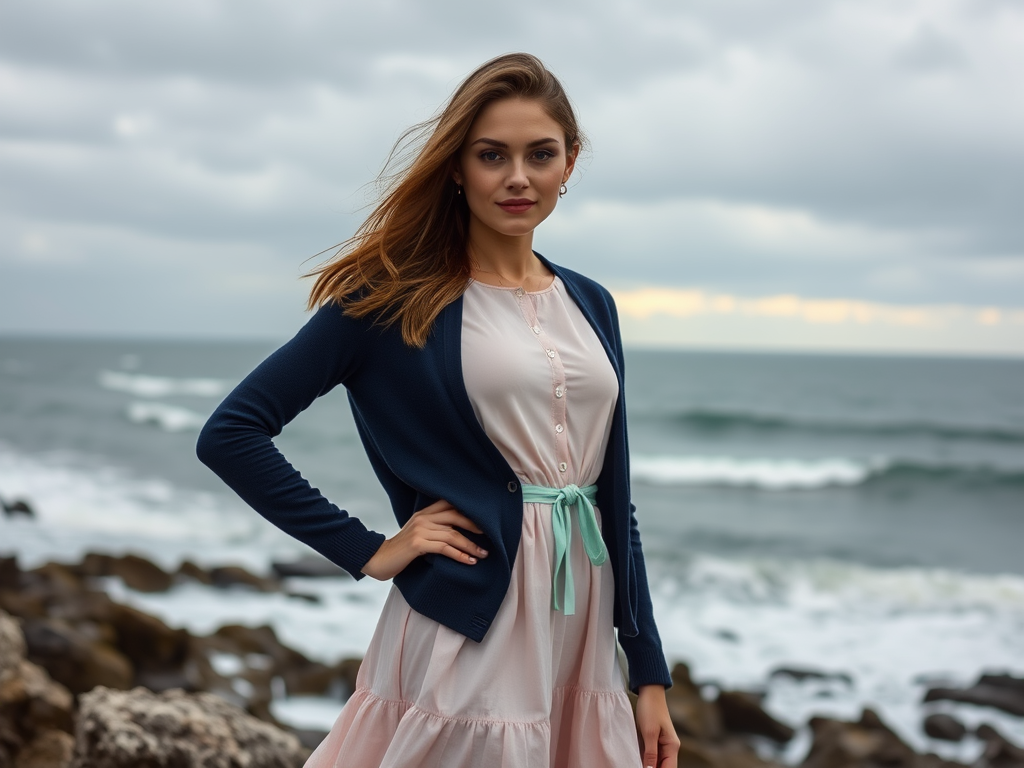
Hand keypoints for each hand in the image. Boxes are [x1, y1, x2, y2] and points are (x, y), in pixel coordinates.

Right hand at [360, 499, 487, 580]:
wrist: (379, 559)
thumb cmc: (402, 550)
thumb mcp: (418, 533)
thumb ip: (434, 528)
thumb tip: (458, 533)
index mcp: (424, 513)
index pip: (450, 504)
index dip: (469, 510)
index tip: (486, 519)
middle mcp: (423, 517)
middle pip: (455, 516)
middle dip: (475, 526)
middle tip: (491, 536)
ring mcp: (420, 529)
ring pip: (452, 534)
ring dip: (471, 545)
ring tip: (483, 554)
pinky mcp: (418, 543)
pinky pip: (444, 547)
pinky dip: (459, 555)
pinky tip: (469, 561)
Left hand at [636, 684, 679, 767]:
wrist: (649, 692)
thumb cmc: (651, 709)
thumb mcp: (649, 733)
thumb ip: (650, 754)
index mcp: (672, 746)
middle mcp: (669, 748)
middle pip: (663, 767)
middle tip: (635, 766)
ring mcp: (662, 744)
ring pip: (656, 762)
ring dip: (647, 765)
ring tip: (634, 763)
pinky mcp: (654, 740)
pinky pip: (651, 755)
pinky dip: (644, 759)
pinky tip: (636, 760)